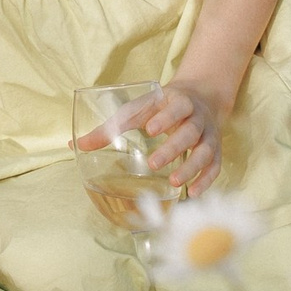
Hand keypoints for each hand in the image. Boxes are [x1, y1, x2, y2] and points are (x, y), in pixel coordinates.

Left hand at [73, 83, 222, 197]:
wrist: (201, 97)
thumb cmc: (160, 106)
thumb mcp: (138, 109)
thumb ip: (110, 126)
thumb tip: (75, 145)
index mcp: (178, 101)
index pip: (175, 107)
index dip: (165, 117)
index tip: (150, 129)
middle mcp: (197, 118)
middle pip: (190, 132)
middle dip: (173, 147)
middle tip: (154, 163)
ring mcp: (209, 135)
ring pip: (205, 151)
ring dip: (191, 167)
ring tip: (174, 182)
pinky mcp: (215, 150)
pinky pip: (215, 166)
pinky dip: (207, 180)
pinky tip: (193, 193)